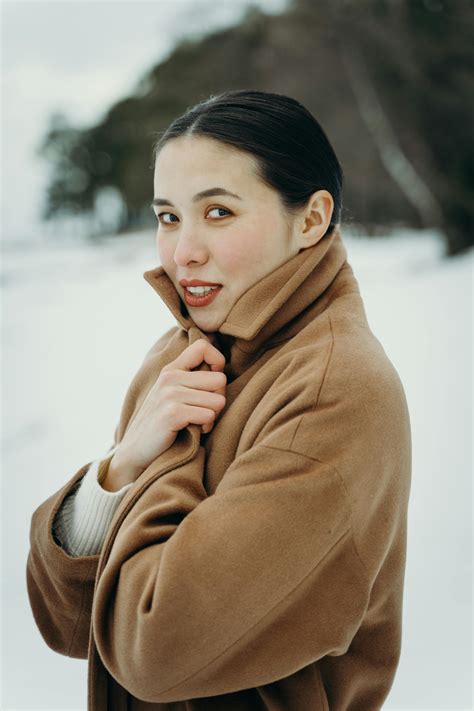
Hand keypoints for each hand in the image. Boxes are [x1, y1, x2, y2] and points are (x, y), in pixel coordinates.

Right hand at [108, 339, 226, 483]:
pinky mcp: (173, 413)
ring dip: (213, 416)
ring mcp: (170, 394)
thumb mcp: (173, 393)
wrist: (136, 450)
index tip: (213, 383)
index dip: (218, 362)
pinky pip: (209, 415)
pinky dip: (206, 427)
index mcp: (171, 369)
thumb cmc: (163, 423)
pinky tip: (195, 431)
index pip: (203, 347)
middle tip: (205, 411)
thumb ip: (192, 379)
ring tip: (198, 422)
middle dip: (219, 398)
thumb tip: (222, 372)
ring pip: (218, 400)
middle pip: (219, 378)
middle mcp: (170, 377)